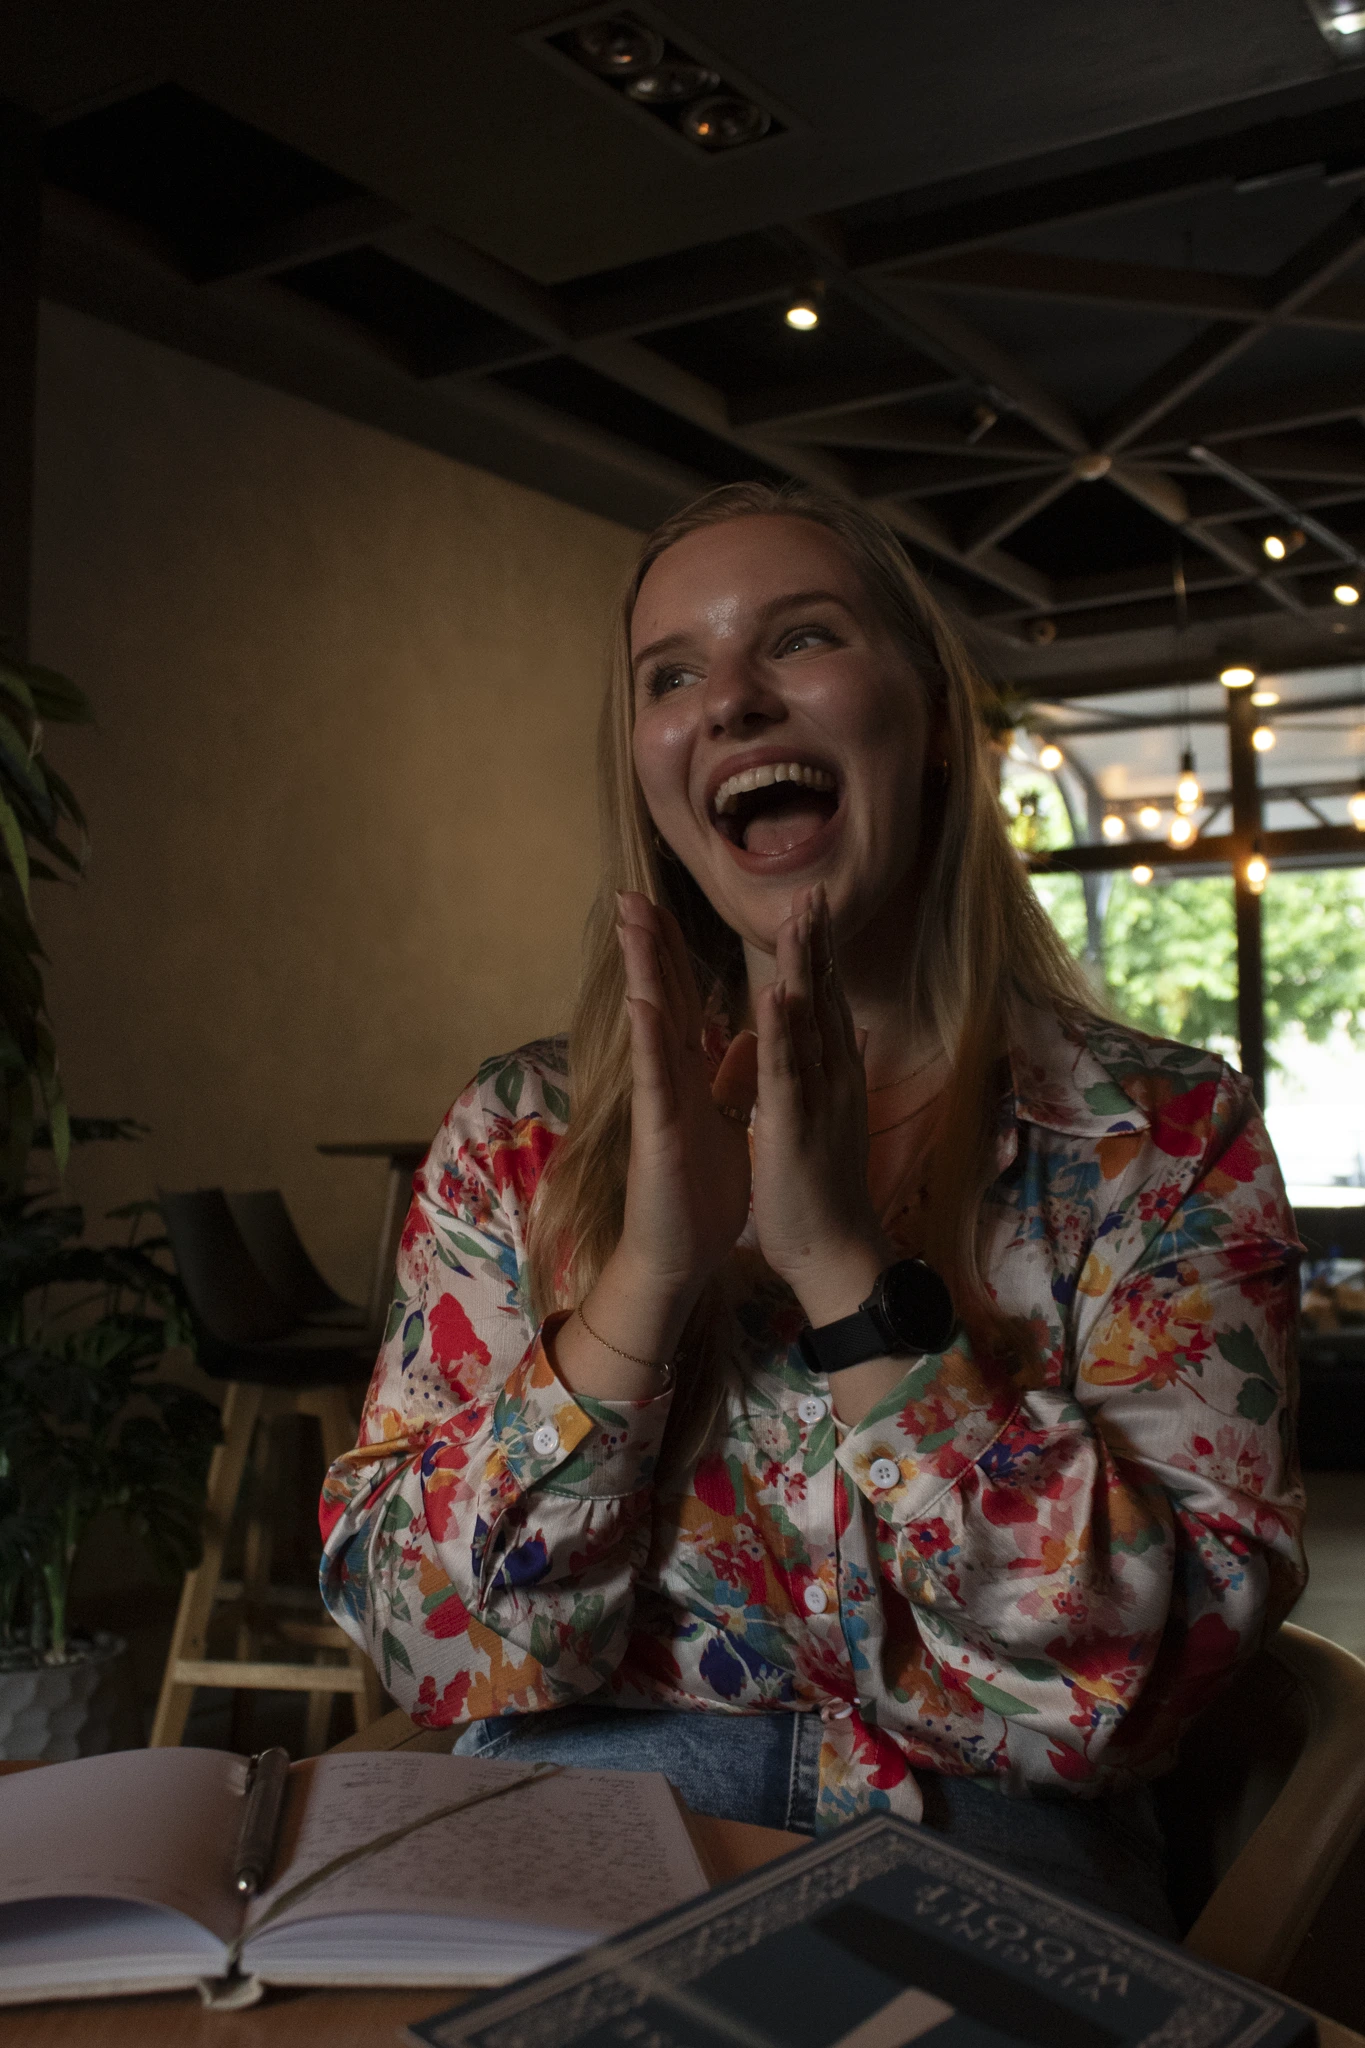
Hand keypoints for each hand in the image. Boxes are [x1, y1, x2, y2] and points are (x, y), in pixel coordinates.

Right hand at [614, 892, 753, 1315]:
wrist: (681, 1254)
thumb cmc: (698, 1192)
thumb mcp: (725, 1121)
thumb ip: (729, 1077)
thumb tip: (743, 1037)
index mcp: (688, 1074)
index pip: (680, 1001)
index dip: (673, 954)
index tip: (663, 904)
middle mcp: (669, 1079)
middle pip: (657, 998)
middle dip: (646, 945)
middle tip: (629, 892)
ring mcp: (659, 1101)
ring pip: (649, 1026)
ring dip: (639, 974)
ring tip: (630, 924)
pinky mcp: (658, 1131)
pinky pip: (654, 1080)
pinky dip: (649, 1040)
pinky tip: (643, 1003)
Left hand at [750, 885, 891, 1326]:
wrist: (835, 1252)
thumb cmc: (825, 1189)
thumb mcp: (832, 1116)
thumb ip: (839, 1069)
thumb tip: (855, 1032)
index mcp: (832, 1076)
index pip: (824, 1003)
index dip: (817, 955)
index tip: (811, 908)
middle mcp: (833, 1078)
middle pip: (824, 999)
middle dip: (817, 945)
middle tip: (812, 891)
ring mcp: (817, 1099)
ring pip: (810, 1024)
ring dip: (804, 969)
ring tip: (799, 918)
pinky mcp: (793, 1126)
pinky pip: (786, 1072)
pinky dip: (781, 1032)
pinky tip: (775, 994)